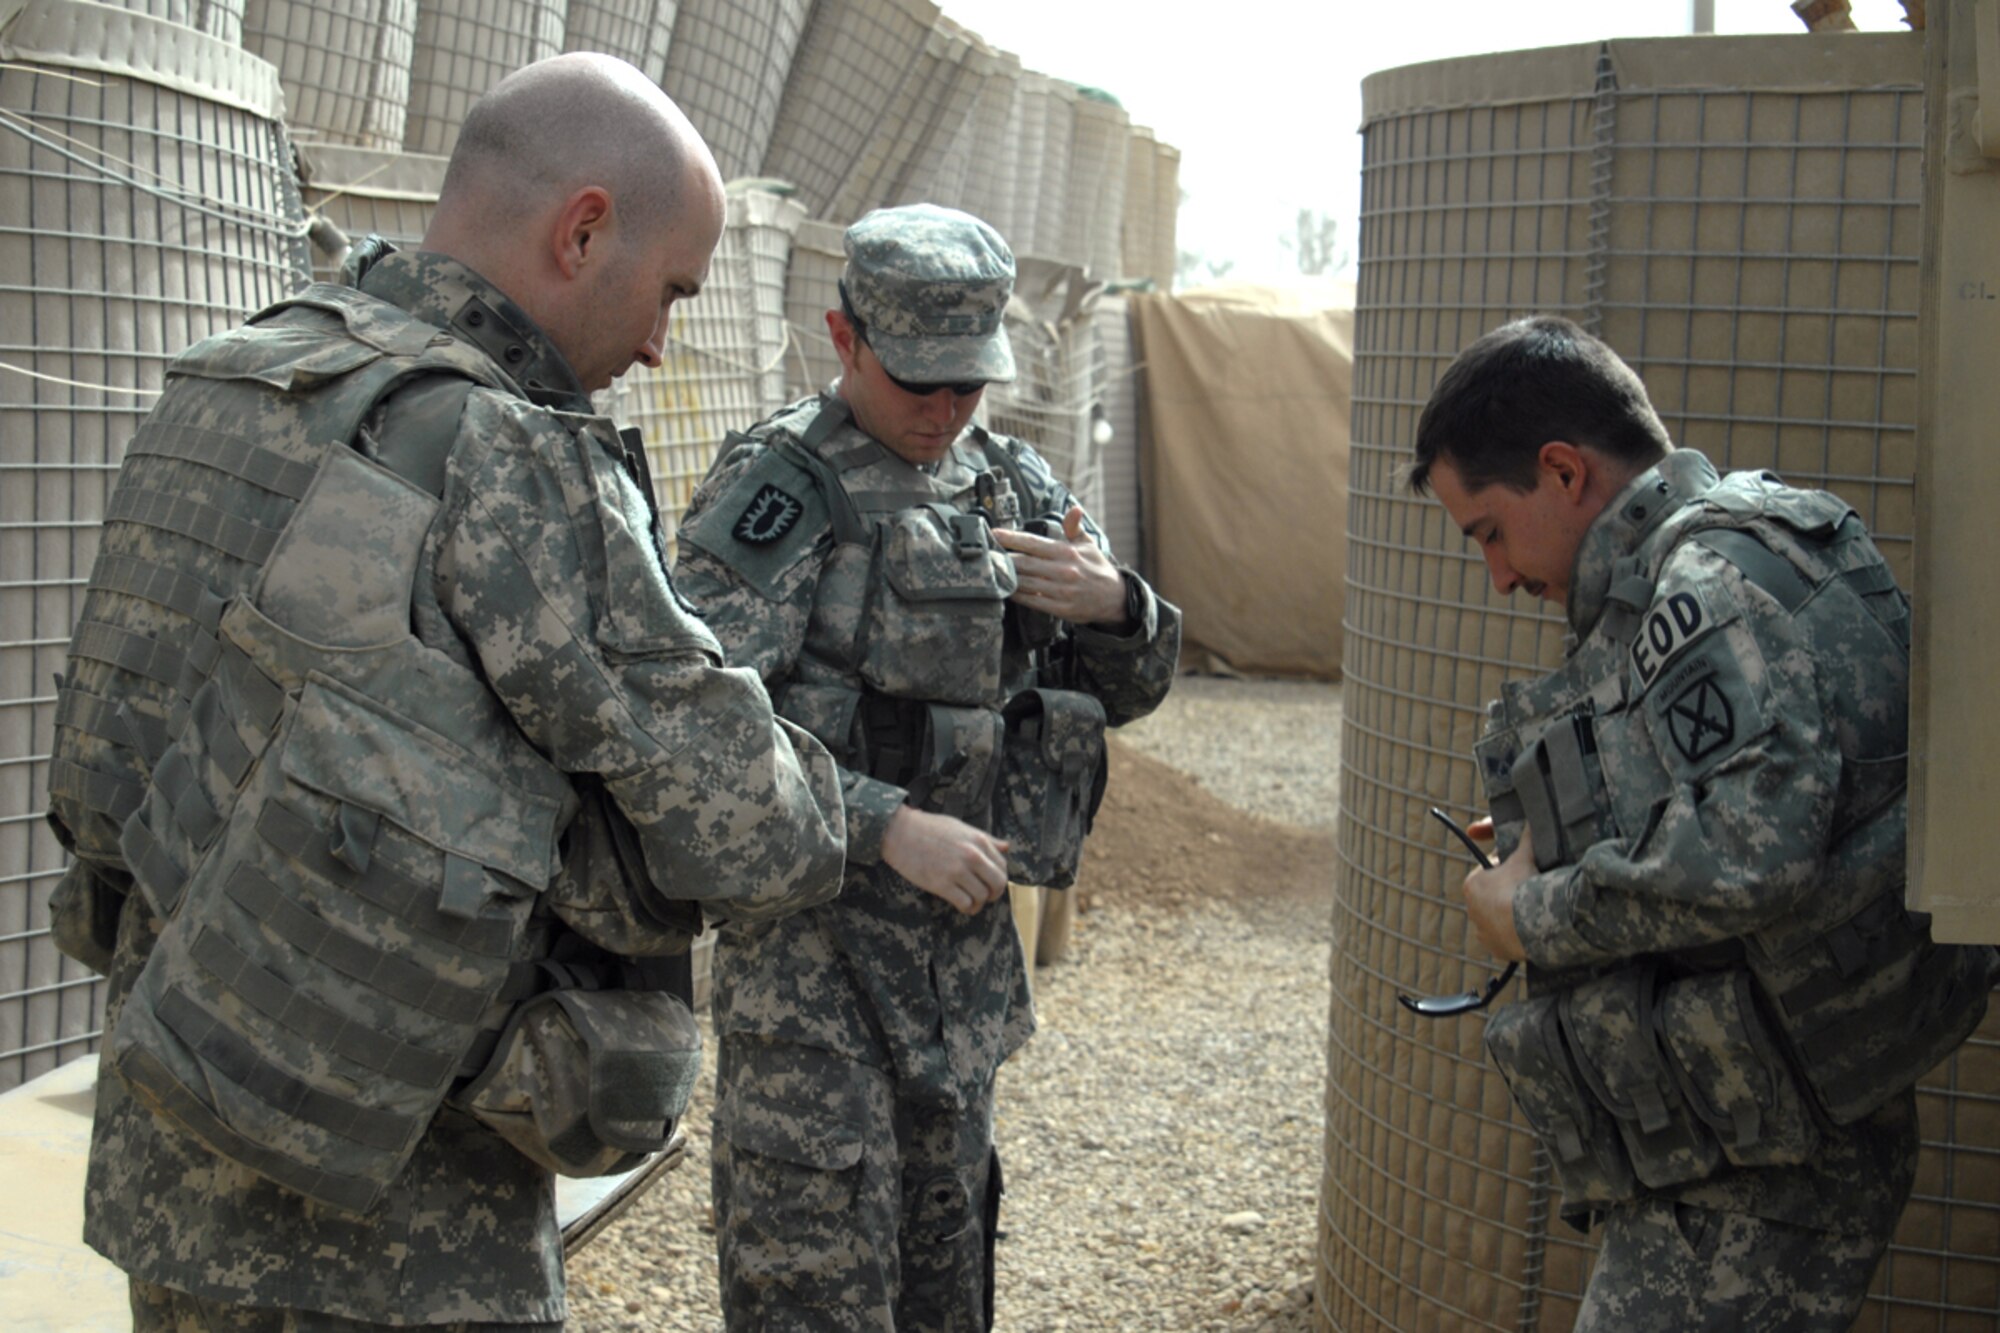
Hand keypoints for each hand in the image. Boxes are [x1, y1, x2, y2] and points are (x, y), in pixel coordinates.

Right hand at [880, 805, 1010, 914]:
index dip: (999, 877)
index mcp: (978, 840)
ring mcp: (957, 870)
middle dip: (994, 894)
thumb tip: (1007, 847)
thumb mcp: (961, 827)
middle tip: (986, 897)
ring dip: (979, 903)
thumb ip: (985, 839)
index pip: (1002, 865)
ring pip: (982, 896)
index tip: (990, 882)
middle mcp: (972, 855)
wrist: (900, 832)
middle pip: (998, 883)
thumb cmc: (929, 827)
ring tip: (971, 902)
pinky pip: (965, 903)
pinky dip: (967, 908)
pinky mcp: (942, 884)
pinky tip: (962, 906)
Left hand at [993, 505, 1127, 627]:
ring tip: (991, 571)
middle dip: (1002, 558)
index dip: (1010, 538)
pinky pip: (1032, 601)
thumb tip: (1073, 509)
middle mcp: (1064, 571)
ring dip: (1007, 577)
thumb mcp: (1088, 544)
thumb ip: (1074, 527)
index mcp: (1067, 552)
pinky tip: (1007, 589)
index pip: (1033, 543)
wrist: (1114, 598)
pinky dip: (1017, 595)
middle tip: (986, 554)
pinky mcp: (1060, 608)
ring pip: (1025, 583)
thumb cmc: (1096, 568)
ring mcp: (1061, 591)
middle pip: (1024, 563)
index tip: (994, 534)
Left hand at [1462, 822, 1529, 962]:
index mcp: (1473, 885)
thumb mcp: (1523, 857)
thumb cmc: (1521, 886)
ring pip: (1496, 920)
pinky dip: (1514, 936)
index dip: (1505, 870)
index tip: (1520, 871)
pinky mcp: (1495, 949)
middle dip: (1507, 894)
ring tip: (1530, 912)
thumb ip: (1525, 839)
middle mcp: (1472, 910)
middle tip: (1528, 891)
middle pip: (1492, 898)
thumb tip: (1532, 820)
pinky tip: (1528, 931)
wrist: (1529, 923)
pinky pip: (1504, 940)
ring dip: (1509, 917)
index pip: (1489, 873)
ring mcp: (1483, 931)